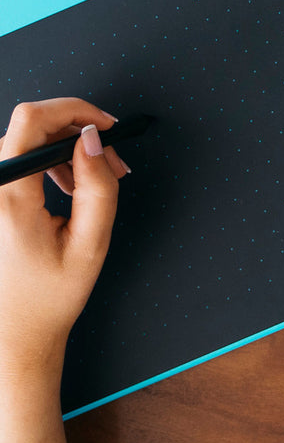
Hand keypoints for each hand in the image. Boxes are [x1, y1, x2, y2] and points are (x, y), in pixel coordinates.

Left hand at [0, 99, 125, 386]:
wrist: (12, 333)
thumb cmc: (50, 296)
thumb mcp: (91, 243)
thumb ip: (98, 187)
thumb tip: (94, 138)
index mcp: (9, 199)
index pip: (32, 120)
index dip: (74, 109)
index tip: (107, 127)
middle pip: (30, 126)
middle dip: (78, 132)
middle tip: (114, 163)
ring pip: (24, 141)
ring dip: (65, 149)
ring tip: (96, 180)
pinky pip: (16, 160)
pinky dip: (48, 162)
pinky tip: (70, 186)